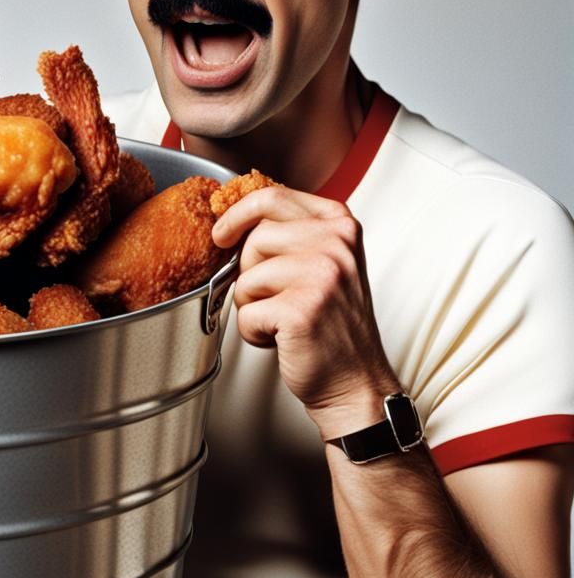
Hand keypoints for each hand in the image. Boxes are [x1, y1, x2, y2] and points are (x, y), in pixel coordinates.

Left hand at [212, 186, 399, 438]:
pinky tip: (282, 338)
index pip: (271, 196)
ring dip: (252, 305)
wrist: (355, 380)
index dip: (237, 214)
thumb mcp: (324, 261)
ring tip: (283, 319)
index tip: (222, 233)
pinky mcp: (302, 309)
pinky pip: (246, 312)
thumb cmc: (332, 323)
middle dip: (250, 271)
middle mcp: (335, 243)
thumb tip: (233, 215)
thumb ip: (292, 232)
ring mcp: (321, 274)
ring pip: (245, 276)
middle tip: (275, 296)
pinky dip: (254, 332)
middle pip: (255, 237)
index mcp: (339, 223)